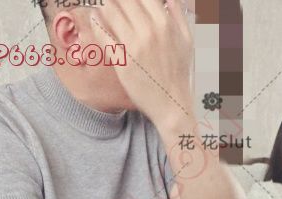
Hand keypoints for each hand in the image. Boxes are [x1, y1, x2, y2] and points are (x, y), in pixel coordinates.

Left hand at [93, 0, 193, 123]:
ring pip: (111, 11)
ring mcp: (134, 46)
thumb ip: (177, 15)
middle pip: (123, 0)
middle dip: (116, 0)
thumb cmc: (178, 74)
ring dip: (105, 5)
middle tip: (113, 3)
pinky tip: (95, 17)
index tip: (126, 2)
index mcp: (164, 23)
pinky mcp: (121, 61)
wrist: (171, 105)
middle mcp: (149, 31)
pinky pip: (103, 34)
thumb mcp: (186, 41)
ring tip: (102, 6)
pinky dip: (96, 22)